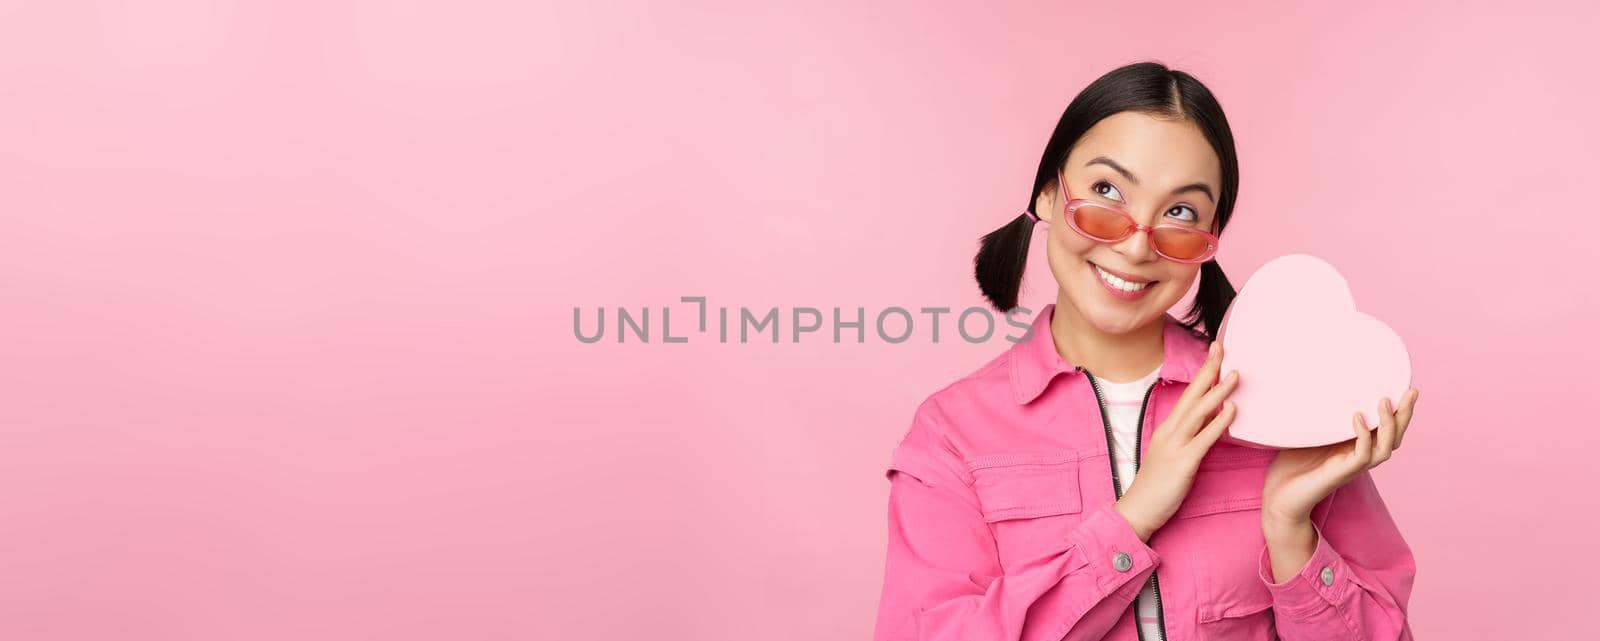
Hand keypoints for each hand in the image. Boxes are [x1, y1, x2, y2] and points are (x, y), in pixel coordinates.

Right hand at [1114, 340, 1239, 540]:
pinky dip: (1218, 422)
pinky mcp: (1182, 463)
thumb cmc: (1156, 487)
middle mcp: (1170, 432)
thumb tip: (1212, 421)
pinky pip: (1203, 439)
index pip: (1188, 396)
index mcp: (1168, 429)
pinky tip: (1232, 410)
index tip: (1215, 354)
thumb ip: (1190, 437)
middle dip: (1208, 370)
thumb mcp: (1173, 456)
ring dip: (1218, 391)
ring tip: (1236, 374)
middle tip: (1222, 347)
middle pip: (1191, 395)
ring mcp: (1174, 446)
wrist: (1136, 511)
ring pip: (1198, 412)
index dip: (1202, 374)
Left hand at [1261, 388, 1420, 525]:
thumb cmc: (1292, 467)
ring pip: (1385, 447)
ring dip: (1389, 425)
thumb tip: (1316, 388)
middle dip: (1405, 415)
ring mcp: (1352, 467)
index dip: (1398, 412)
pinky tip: (1356, 417)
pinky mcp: (1341, 474)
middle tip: (1411, 391)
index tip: (1404, 387)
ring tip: (1384, 401)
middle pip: (1394, 437)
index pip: (1385, 430)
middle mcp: (1359, 458)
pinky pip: (1362, 456)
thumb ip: (1319, 418)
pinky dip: (1363, 436)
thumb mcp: (1309, 436)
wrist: (1280, 498)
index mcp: (1355, 448)